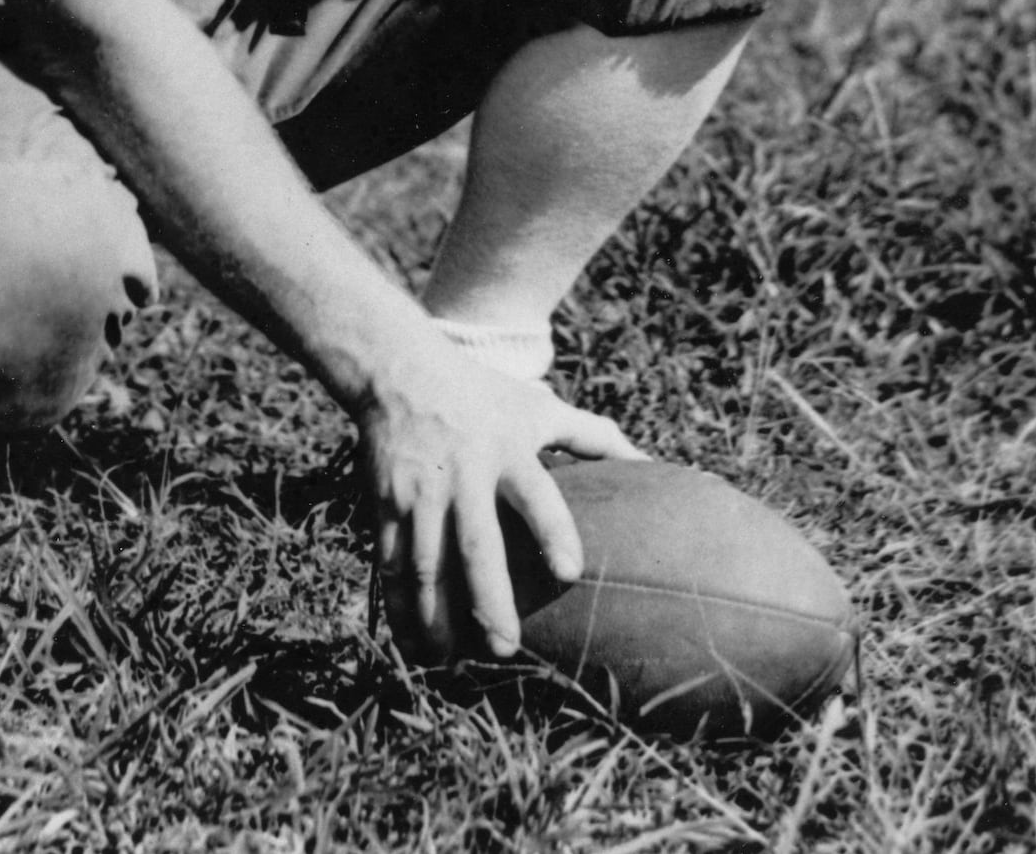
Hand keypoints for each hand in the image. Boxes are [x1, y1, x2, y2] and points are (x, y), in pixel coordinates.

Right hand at [358, 344, 643, 664]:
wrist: (398, 373)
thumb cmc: (482, 395)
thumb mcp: (538, 407)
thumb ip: (593, 437)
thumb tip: (650, 465)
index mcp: (507, 452)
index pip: (536, 494)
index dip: (552, 531)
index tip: (572, 571)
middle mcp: (463, 476)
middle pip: (476, 544)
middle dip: (488, 598)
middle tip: (505, 647)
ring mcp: (421, 493)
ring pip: (426, 566)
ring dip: (438, 618)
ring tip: (454, 662)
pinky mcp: (386, 505)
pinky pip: (390, 565)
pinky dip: (399, 609)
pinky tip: (413, 646)